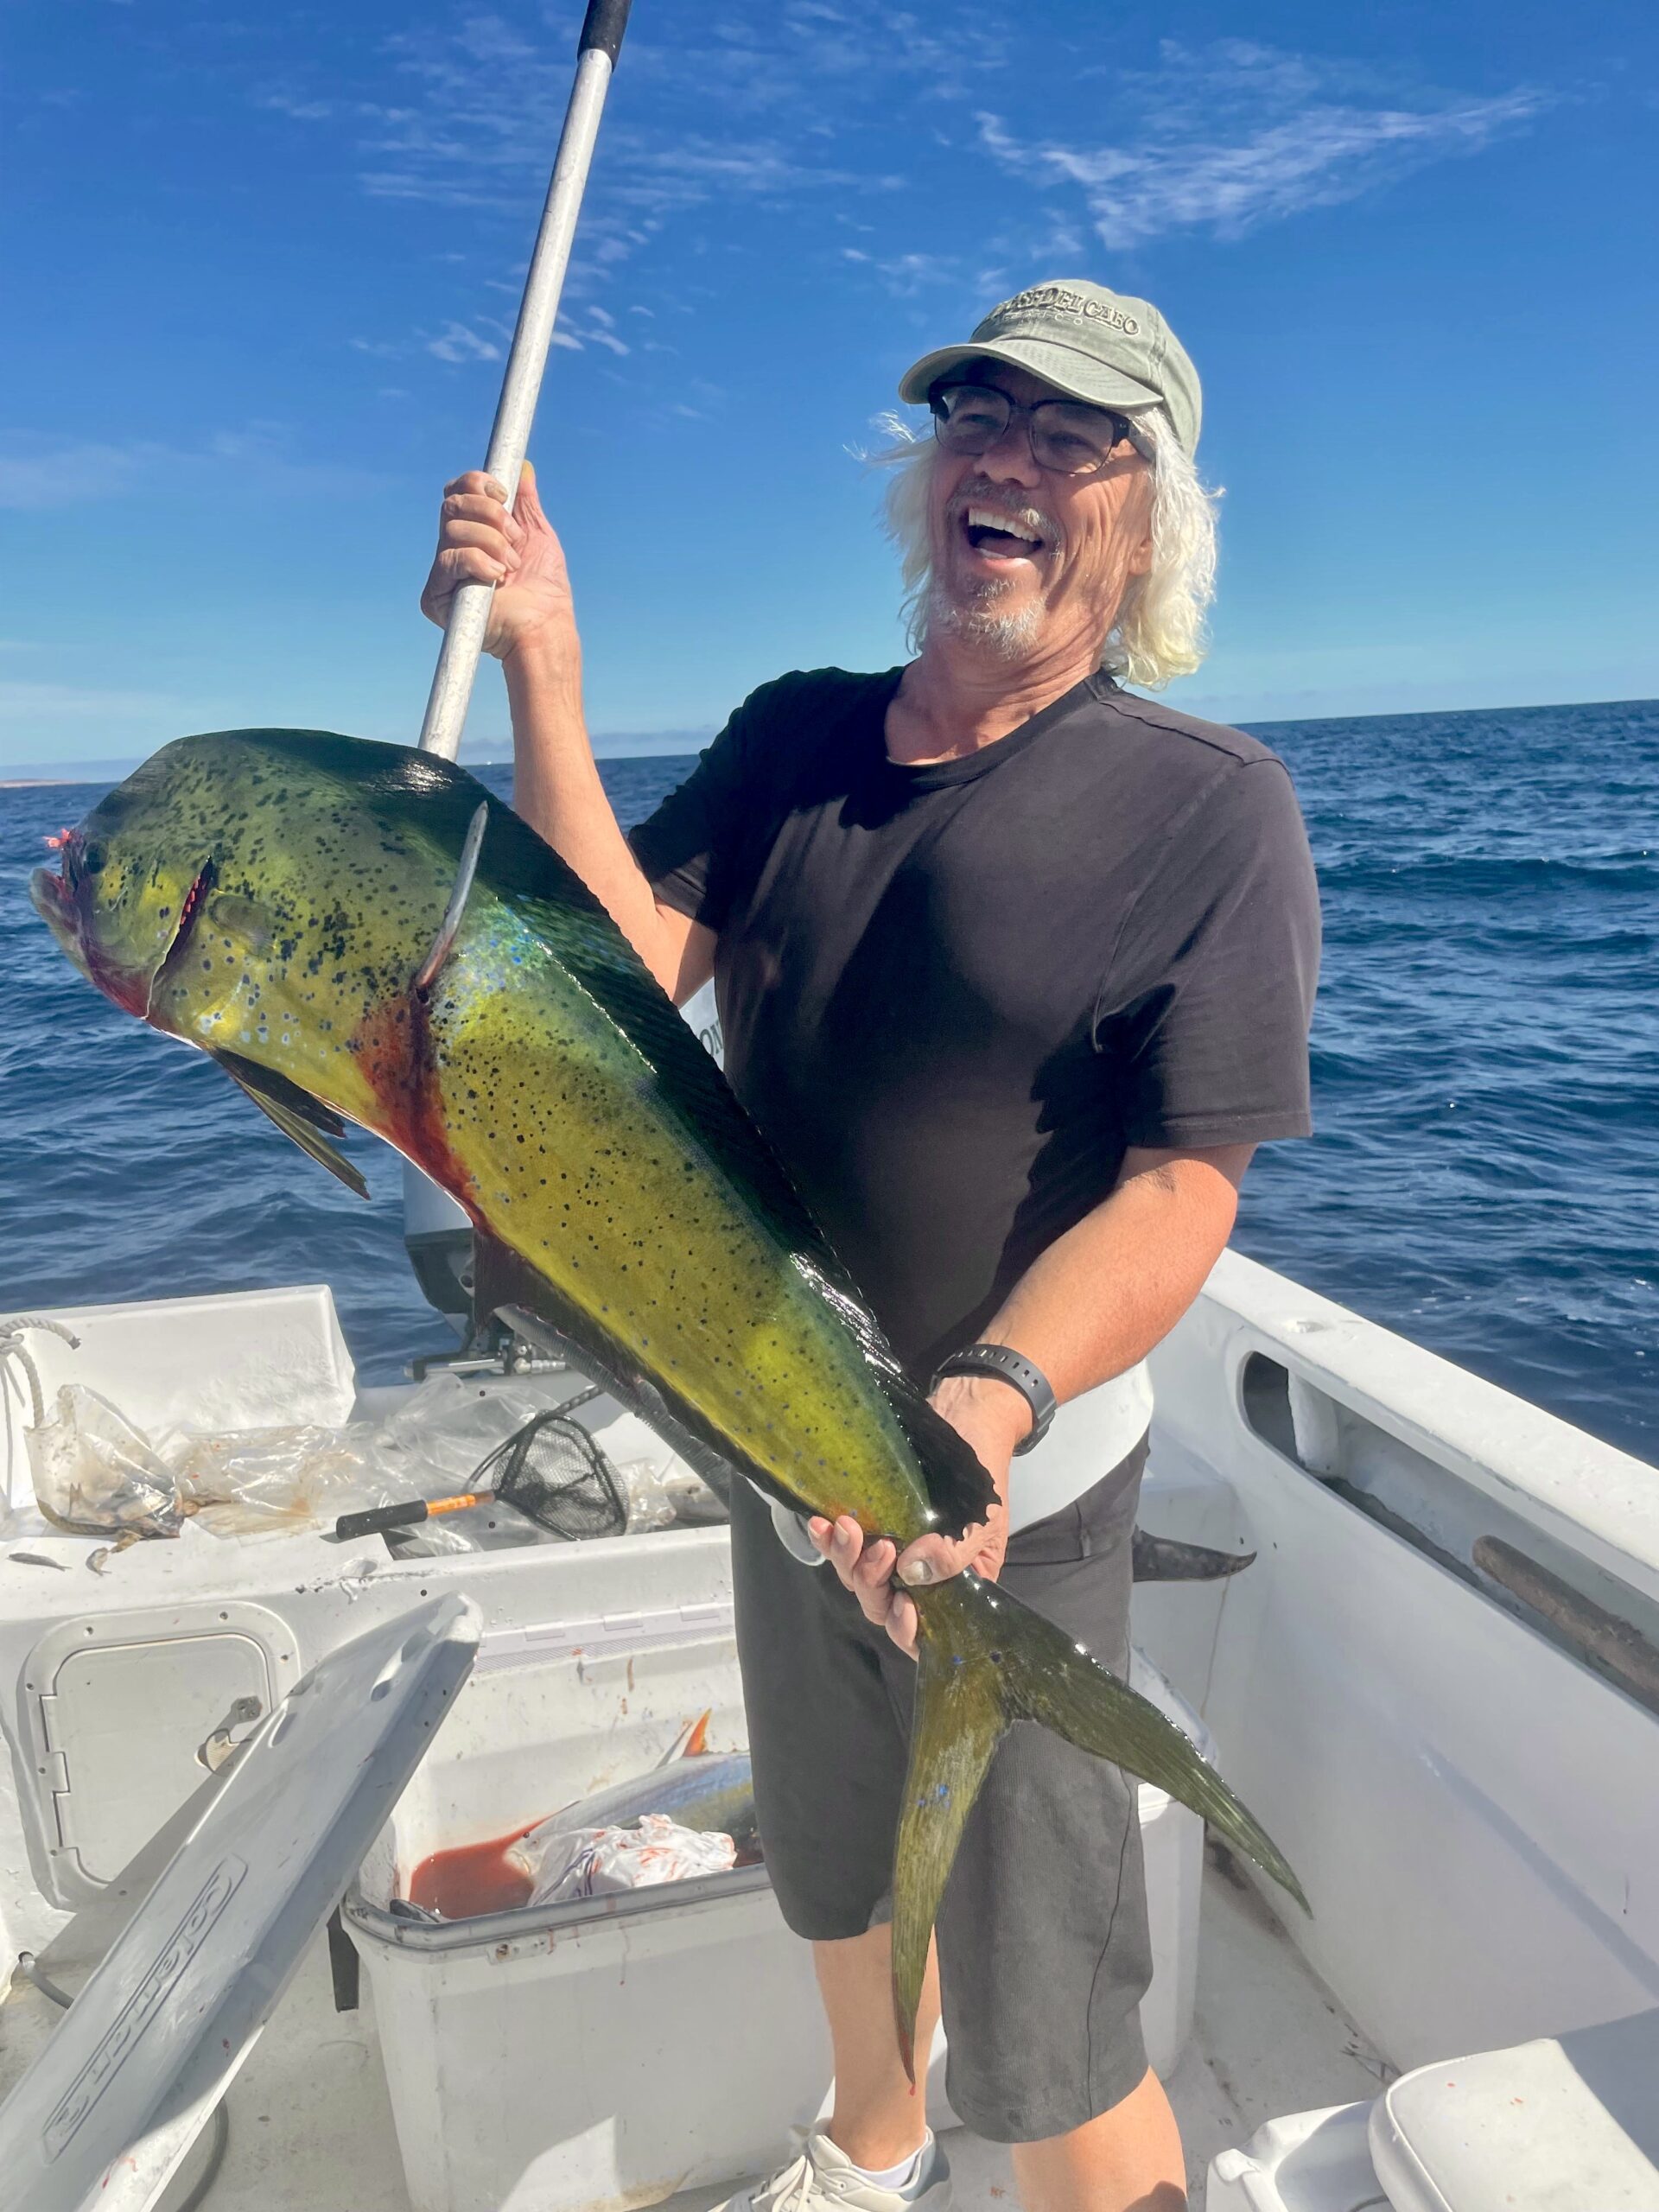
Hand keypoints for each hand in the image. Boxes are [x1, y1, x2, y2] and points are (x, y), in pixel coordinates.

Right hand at [420, 462, 577, 666]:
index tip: (504, 495)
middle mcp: (452, 549)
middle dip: (491, 514)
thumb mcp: (537, 535)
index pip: (456, 492)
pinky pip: (449, 559)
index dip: (476, 483)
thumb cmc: (545, 589)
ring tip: (510, 568)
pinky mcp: (436, 597)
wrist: (545, 626)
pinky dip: (479, 562)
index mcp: (471, 533)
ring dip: (492, 543)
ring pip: (453, 530)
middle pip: (451, 504)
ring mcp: (443, 573)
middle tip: (515, 539)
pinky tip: (497, 578)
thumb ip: (526, 502)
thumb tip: (524, 467)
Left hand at [807, 1375, 1022, 1657]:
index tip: (902, 1608)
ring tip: (845, 1528)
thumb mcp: (981, 1516)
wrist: (965, 1415)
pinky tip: (820, 1523)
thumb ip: (954, 1552)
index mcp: (956, 1586)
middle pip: (883, 1604)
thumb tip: (914, 1572)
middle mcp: (919, 1578)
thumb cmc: (983, 1470)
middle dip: (873, 1585)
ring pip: (858, 1577)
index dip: (909, 1630)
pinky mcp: (871, 1524)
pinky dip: (829, 1539)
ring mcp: (892, 1550)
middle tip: (879, 1549)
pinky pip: (845, 1545)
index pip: (929, 1629)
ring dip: (847, 1559)